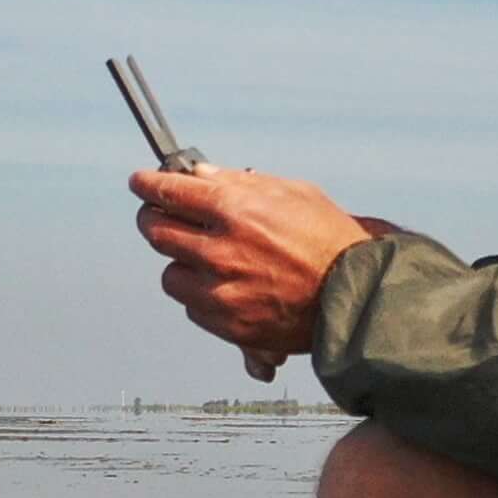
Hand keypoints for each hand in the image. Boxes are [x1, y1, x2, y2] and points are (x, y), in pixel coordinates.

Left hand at [131, 166, 374, 380]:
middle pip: (155, 230)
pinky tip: (227, 288)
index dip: (148, 184)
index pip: (169, 190)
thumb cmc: (330, 241)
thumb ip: (240, 184)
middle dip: (152, 219)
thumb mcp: (292, 194)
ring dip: (180, 264)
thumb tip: (200, 174)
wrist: (357, 297)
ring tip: (205, 260)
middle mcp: (221, 250)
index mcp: (236, 209)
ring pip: (170, 274)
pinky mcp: (226, 322)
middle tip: (158, 216)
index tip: (141, 183)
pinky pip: (192, 306)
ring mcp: (220, 289)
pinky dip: (203, 297)